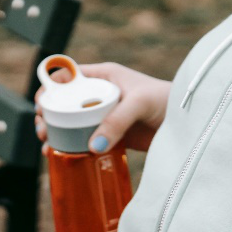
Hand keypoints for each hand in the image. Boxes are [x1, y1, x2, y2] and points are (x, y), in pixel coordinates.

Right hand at [35, 61, 169, 152]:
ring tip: (48, 144)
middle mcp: (101, 94)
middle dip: (48, 114)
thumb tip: (92, 146)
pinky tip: (60, 155)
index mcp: (104, 76)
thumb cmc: (167, 101)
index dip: (50, 87)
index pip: (68, 76)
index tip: (41, 103)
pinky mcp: (112, 135)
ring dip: (56, 132)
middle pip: (64, 102)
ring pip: (71, 123)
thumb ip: (117, 121)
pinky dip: (71, 146)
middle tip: (43, 129)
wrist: (190, 123)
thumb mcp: (139, 104)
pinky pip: (85, 140)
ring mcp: (105, 116)